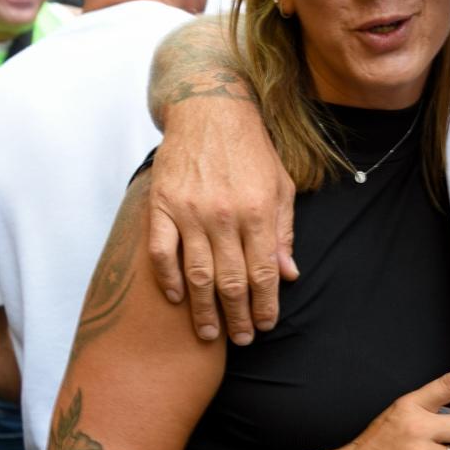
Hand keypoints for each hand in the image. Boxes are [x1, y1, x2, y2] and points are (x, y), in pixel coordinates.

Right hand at [148, 100, 296, 345]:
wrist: (210, 109)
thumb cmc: (251, 150)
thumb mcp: (281, 186)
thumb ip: (283, 232)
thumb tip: (288, 275)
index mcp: (259, 212)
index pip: (264, 274)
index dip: (265, 306)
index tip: (264, 326)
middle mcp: (225, 215)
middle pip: (231, 281)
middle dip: (238, 317)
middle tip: (241, 340)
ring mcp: (189, 211)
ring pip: (196, 274)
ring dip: (204, 309)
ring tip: (210, 333)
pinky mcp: (162, 204)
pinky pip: (161, 252)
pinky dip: (167, 278)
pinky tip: (176, 298)